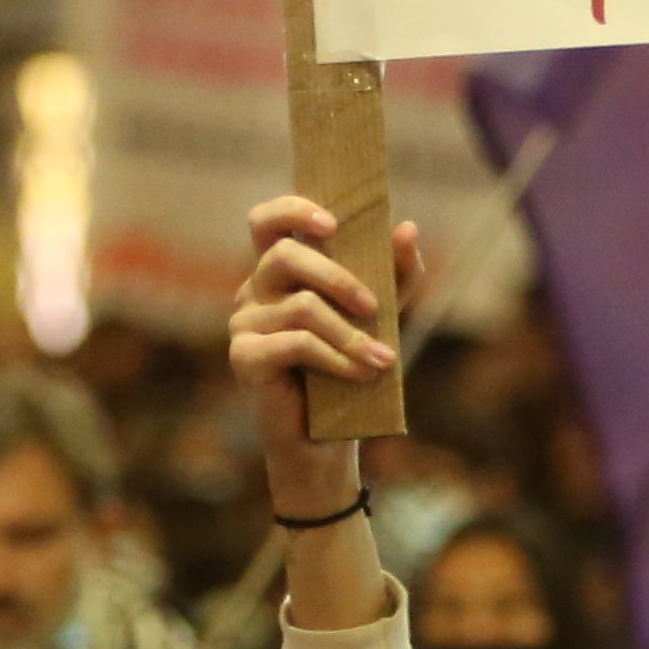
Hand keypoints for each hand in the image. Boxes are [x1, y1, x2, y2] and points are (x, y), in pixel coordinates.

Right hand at [230, 194, 419, 510]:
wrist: (327, 438)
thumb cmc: (349, 368)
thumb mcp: (383, 316)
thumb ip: (396, 273)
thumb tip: (406, 229)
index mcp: (281, 270)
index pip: (267, 221)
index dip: (293, 210)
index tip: (333, 224)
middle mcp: (254, 289)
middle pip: (287, 256)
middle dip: (338, 277)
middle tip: (374, 306)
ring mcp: (243, 322)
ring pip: (302, 307)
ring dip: (350, 335)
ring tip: (383, 361)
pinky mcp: (244, 356)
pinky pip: (296, 343)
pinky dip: (337, 358)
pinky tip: (362, 375)